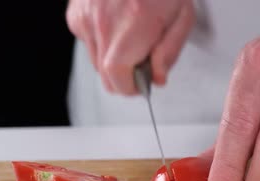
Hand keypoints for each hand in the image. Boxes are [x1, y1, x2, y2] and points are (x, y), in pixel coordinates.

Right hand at [66, 0, 194, 94]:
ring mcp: (85, 16)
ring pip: (96, 61)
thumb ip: (170, 52)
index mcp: (133, 24)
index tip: (142, 84)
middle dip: (125, 75)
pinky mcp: (76, 13)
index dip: (131, 87)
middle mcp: (104, 22)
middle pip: (105, 75)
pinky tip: (118, 23)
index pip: (117, 78)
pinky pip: (88, 42)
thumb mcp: (182, 15)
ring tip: (132, 34)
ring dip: (114, 57)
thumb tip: (157, 78)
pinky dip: (103, 41)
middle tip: (143, 57)